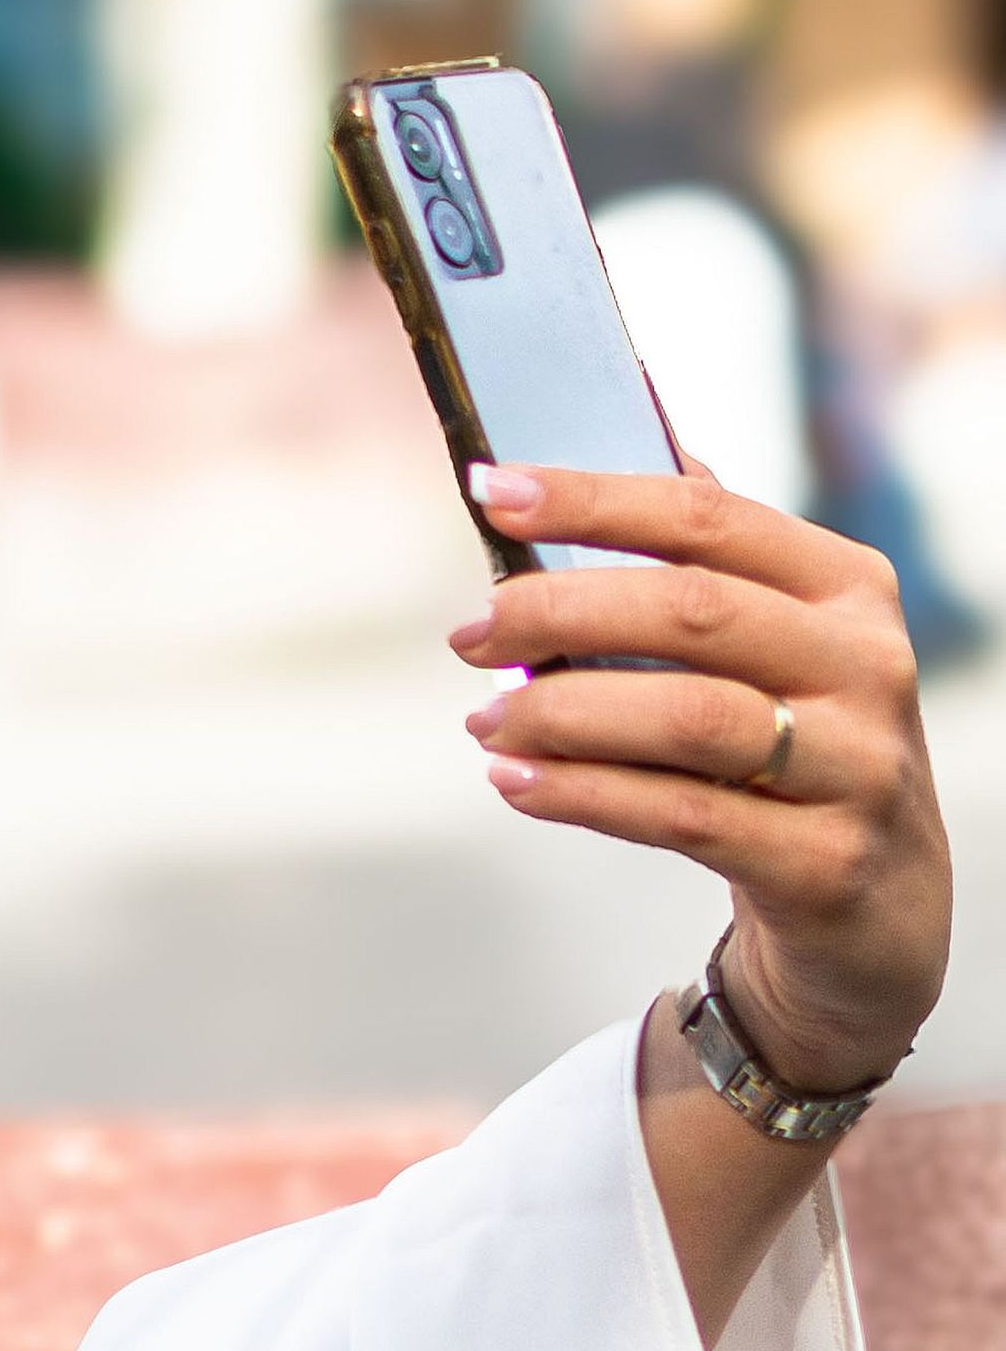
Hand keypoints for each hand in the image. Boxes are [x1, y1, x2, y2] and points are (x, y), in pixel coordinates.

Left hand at [453, 458, 948, 1090]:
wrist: (879, 910)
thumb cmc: (798, 757)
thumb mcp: (780, 651)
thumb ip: (711, 563)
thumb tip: (628, 440)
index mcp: (847, 588)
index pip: (709, 519)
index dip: (593, 498)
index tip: (491, 490)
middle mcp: (865, 665)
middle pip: (692, 613)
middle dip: (560, 613)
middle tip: (470, 634)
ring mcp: (853, 766)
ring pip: (688, 719)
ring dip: (562, 715)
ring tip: (483, 719)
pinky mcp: (821, 863)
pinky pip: (681, 817)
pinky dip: (583, 795)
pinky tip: (514, 781)